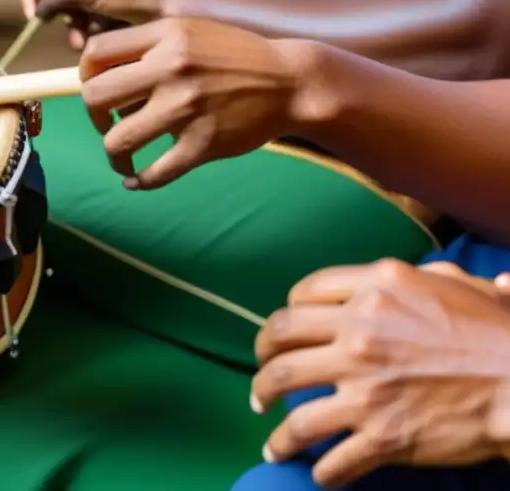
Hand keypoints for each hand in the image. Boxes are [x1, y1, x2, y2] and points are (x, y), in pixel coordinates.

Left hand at [79, 18, 317, 188]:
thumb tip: (98, 72)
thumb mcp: (190, 30)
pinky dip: (139, 181)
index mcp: (165, 36)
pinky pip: (155, 173)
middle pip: (95, 97)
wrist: (292, 81)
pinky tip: (136, 180)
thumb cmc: (234, 56)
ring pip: (119, 141)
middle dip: (94, 116)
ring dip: (113, 155)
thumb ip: (146, 43)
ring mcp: (187, 109)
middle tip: (108, 123)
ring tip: (122, 157)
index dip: (85, 75)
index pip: (96, 53)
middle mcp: (171, 69)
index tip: (98, 89)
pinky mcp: (204, 144)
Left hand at [253, 259, 509, 487]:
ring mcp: (365, 385)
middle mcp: (359, 332)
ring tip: (270, 436)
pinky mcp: (381, 433)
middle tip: (261, 380)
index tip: (285, 334)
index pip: (302, 295)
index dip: (287, 316)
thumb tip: (409, 275)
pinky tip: (316, 472)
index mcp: (374, 290)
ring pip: (288, 399)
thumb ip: (416, 277)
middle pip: (279, 342)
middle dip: (261, 361)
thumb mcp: (453, 283)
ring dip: (271, 419)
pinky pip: (330, 455)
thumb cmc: (499, 332)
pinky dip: (318, 468)